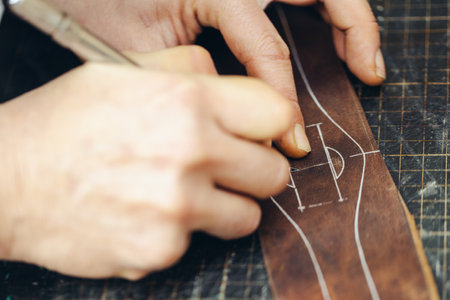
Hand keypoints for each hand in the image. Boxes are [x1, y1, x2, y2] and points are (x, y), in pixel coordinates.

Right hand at [0, 47, 291, 278]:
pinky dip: (181, 232)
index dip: (271, 126)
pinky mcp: (161, 250)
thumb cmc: (65, 122)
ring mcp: (178, 208)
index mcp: (187, 101)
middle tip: (227, 169)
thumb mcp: (123, 72)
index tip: (259, 136)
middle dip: (255, 172)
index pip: (277, 114)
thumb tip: (228, 79)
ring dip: (225, 207)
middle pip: (274, 174)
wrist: (9, 179)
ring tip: (185, 194)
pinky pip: (199, 243)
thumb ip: (187, 69)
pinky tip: (147, 214)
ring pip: (248, 217)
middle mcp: (190, 154)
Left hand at [48, 0, 383, 157]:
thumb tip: (232, 119)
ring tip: (362, 55)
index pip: (267, 50)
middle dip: (354, 29)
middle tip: (369, 72)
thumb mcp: (136, 52)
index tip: (294, 140)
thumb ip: (187, 85)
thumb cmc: (94, 7)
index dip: (284, 100)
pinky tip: (321, 33)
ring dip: (345, 14)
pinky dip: (316, 8)